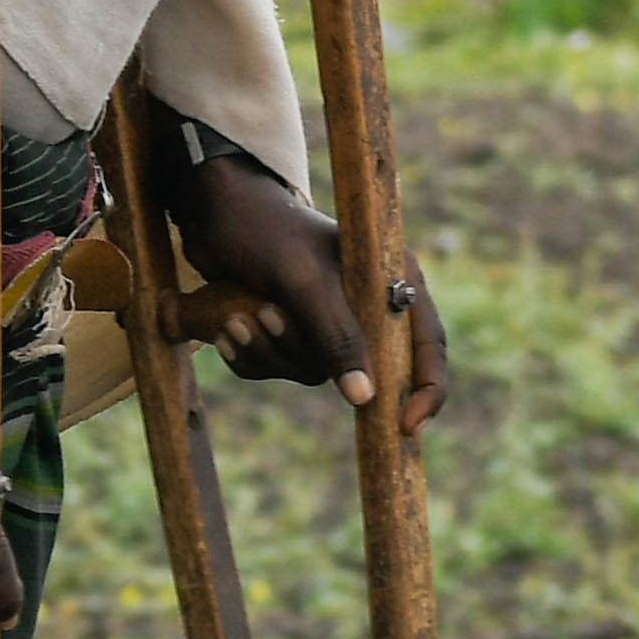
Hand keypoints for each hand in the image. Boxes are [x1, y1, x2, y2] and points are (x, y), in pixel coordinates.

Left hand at [173, 136, 459, 425]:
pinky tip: (228, 327)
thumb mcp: (303, 283)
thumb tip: (366, 399)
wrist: (211, 211)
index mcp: (390, 278)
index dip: (427, 388)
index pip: (427, 343)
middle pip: (359, 368)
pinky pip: (280, 370)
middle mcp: (364, 303)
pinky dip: (251, 357)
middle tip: (268, 315)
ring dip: (269, 352)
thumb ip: (336, 336)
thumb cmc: (266, 231)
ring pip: (312, 372)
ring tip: (241, 313)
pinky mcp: (291, 330)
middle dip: (302, 354)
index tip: (408, 426)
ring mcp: (326, 319)